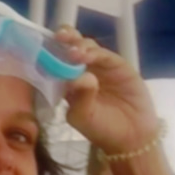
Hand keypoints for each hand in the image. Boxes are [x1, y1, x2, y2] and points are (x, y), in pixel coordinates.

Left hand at [58, 29, 159, 155]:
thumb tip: (78, 77)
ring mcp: (100, 66)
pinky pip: (105, 55)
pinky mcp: (118, 65)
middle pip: (70, 46)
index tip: (42, 46)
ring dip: (78, 45)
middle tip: (58, 38)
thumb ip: (79, 98)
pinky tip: (87, 55)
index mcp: (68, 82)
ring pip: (87, 47)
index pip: (56, 61)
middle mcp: (83, 70)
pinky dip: (95, 52)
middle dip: (64, 38)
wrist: (132, 137)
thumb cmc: (102, 129)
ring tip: (73, 53)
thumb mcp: (83, 118)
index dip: (49, 51)